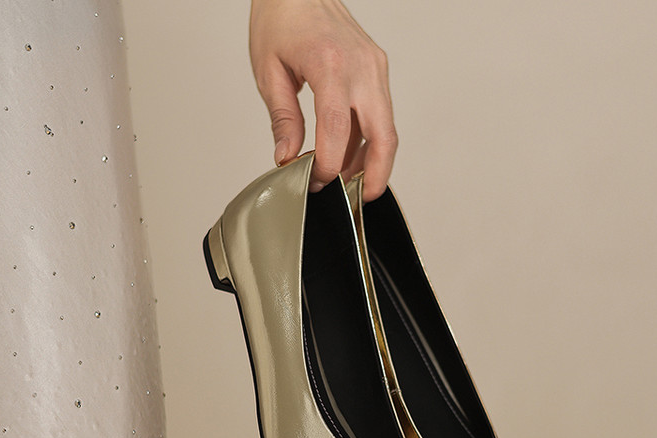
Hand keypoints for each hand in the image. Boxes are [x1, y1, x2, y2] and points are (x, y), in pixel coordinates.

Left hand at [250, 0, 396, 200]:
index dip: (329, 164)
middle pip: (383, 136)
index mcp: (331, 64)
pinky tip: (352, 155)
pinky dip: (369, 140)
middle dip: (374, 176)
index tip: (316, 180)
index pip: (337, 130)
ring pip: (386, 129)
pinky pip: (381, 114)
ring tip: (347, 180)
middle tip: (359, 200)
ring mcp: (375, 68)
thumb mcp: (269, 70)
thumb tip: (288, 157)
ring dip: (371, 161)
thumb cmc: (282, 16)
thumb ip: (283, 119)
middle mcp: (362, 67)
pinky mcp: (378, 70)